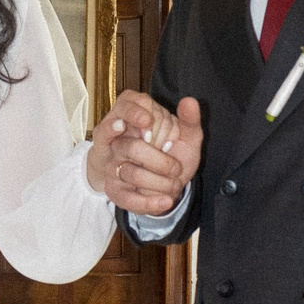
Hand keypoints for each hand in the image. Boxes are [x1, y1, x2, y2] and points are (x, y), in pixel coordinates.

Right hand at [86, 92, 204, 215]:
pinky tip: (166, 201)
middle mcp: (118, 139)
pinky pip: (126, 197)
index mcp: (135, 118)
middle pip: (132, 147)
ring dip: (160, 182)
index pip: (124, 105)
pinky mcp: (113, 188)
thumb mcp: (186, 137)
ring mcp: (113, 163)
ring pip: (131, 173)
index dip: (133, 113)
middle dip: (159, 161)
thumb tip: (189, 101)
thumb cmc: (173, 153)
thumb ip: (189, 120)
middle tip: (175, 168)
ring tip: (175, 184)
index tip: (148, 122)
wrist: (167, 183)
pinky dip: (148, 202)